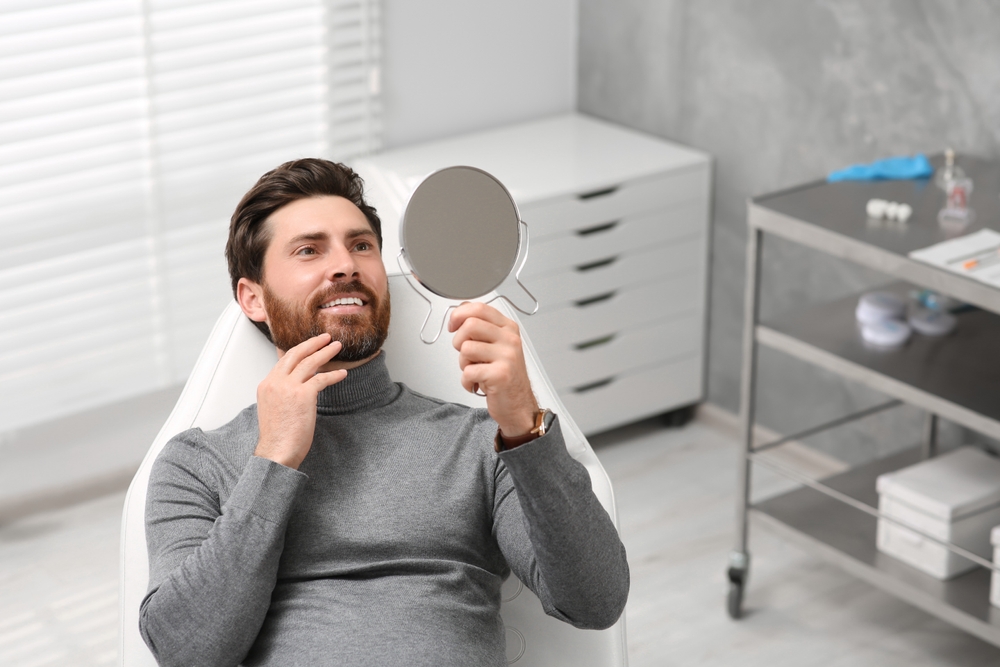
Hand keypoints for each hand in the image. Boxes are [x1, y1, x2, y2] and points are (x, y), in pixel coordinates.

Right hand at [254, 333, 346, 468]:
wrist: (276, 452)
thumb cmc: (277, 437)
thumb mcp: (273, 408)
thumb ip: (282, 394)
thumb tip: (297, 388)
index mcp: (266, 385)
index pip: (284, 360)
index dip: (300, 350)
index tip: (310, 346)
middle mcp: (275, 382)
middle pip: (295, 354)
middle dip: (312, 343)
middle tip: (325, 337)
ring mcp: (288, 387)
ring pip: (310, 362)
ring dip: (326, 352)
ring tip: (337, 346)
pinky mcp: (303, 395)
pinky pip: (322, 379)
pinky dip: (334, 375)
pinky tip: (343, 374)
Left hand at [449, 302, 537, 437]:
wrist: (518, 405)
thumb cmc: (504, 376)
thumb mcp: (497, 345)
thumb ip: (481, 329)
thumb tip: (460, 314)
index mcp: (508, 328)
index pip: (479, 308)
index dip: (459, 314)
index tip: (453, 325)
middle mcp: (510, 339)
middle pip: (470, 325)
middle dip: (458, 340)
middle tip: (465, 354)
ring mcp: (507, 356)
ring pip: (466, 348)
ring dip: (463, 364)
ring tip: (475, 371)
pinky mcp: (500, 374)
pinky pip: (467, 371)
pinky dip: (466, 381)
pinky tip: (476, 384)